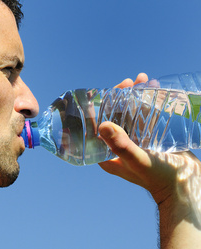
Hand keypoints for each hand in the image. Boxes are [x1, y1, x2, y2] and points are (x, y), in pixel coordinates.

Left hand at [98, 73, 200, 247]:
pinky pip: (143, 117)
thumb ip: (122, 145)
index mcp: (108, 154)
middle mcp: (118, 147)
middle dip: (119, 97)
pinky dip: (146, 103)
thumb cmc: (161, 179)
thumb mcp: (138, 160)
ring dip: (134, 96)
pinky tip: (151, 89)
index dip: (100, 106)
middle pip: (114, 116)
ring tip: (142, 80)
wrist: (186, 187)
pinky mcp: (149, 138)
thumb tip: (102, 125)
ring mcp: (134, 142)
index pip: (97, 126)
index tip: (109, 90)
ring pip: (129, 114)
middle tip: (129, 82)